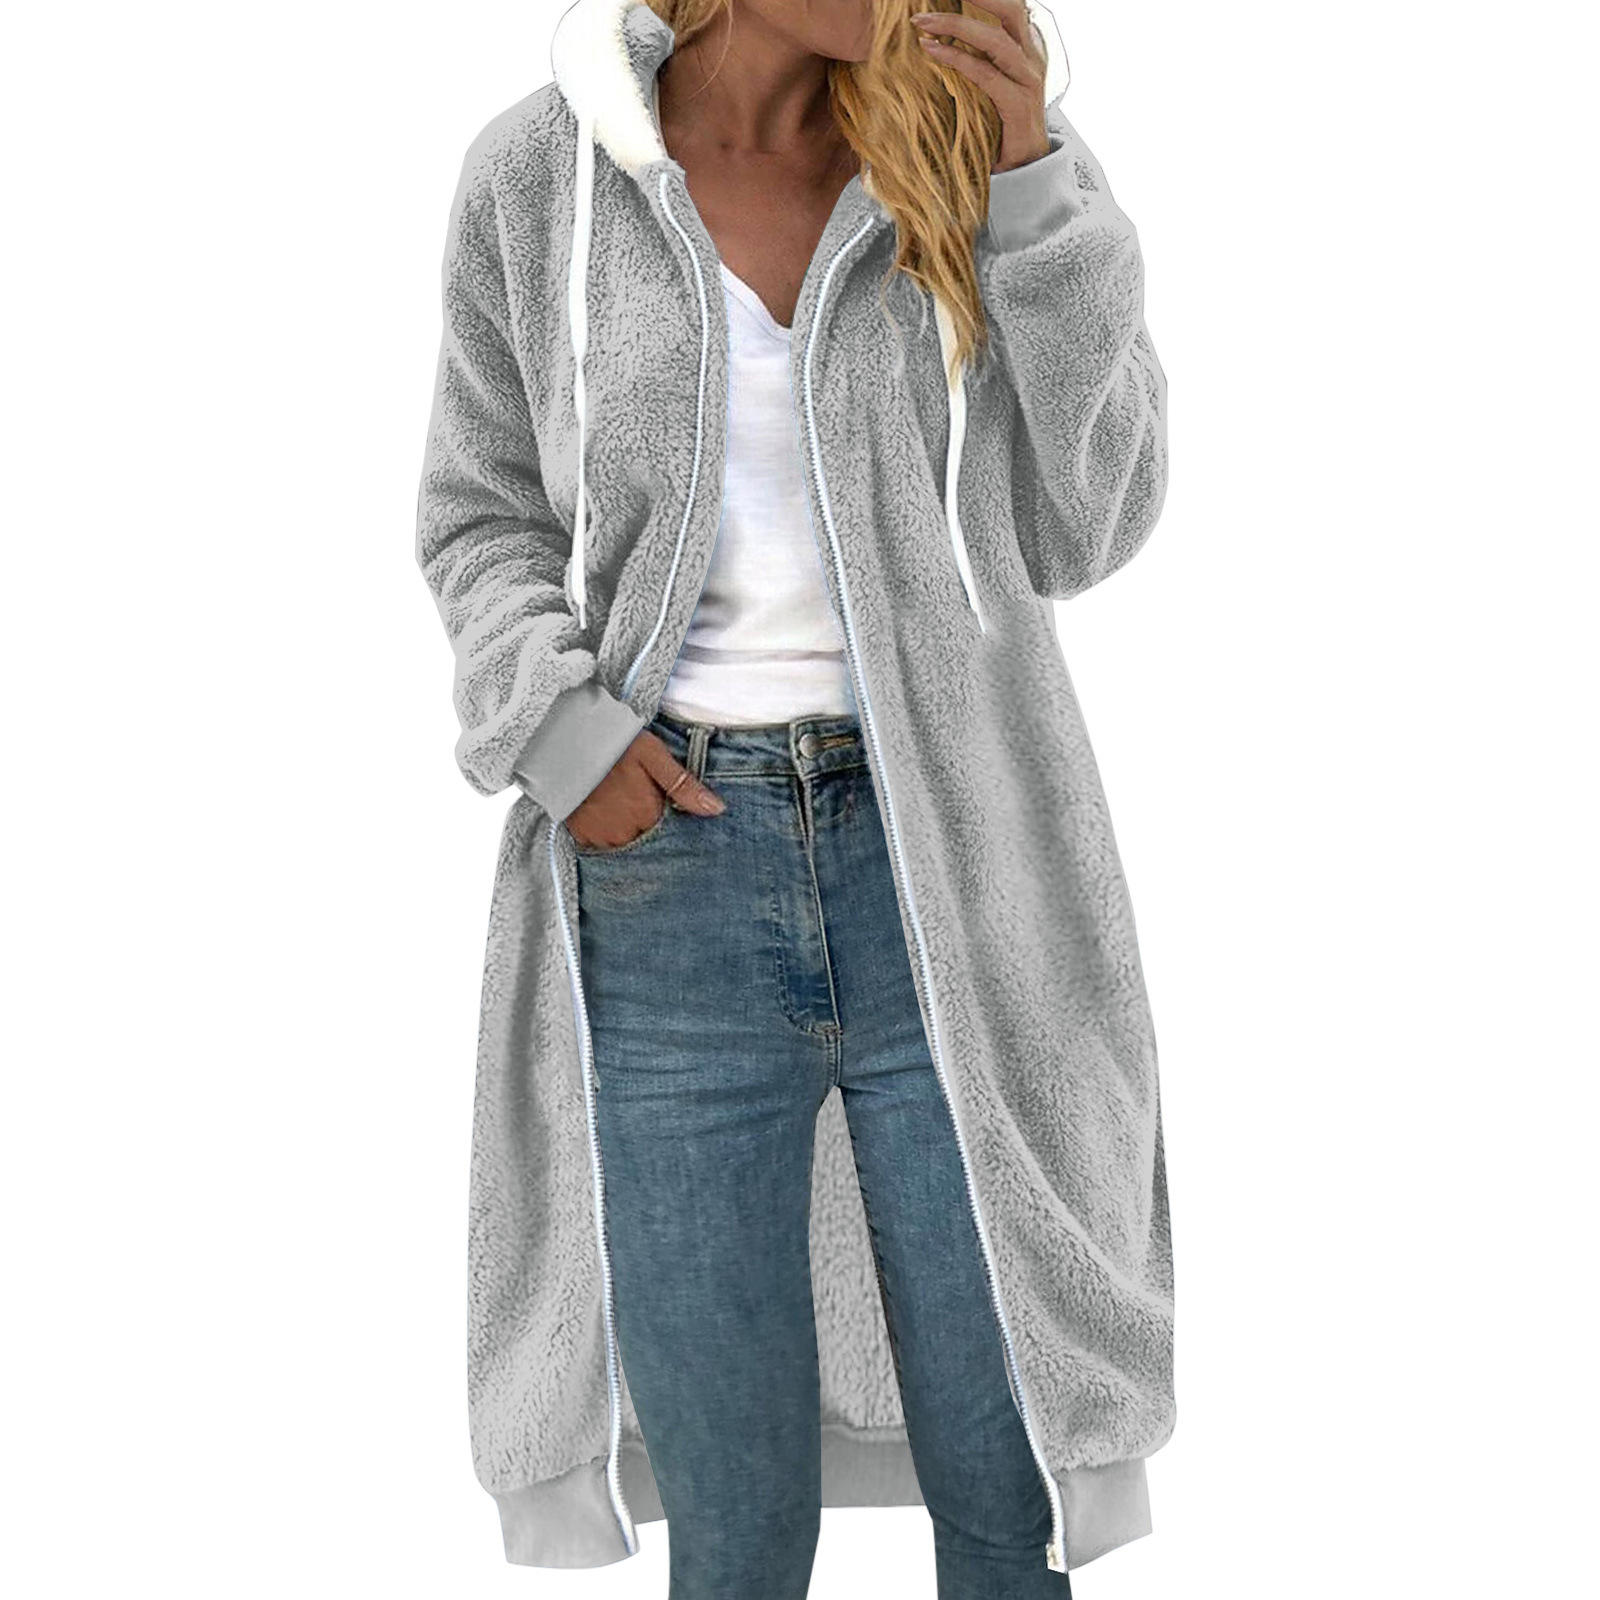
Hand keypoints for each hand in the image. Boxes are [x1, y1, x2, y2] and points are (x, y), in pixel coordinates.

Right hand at [566, 730, 725, 850]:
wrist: (564, 741)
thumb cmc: (613, 743)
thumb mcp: (654, 756)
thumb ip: (684, 786)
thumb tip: (716, 809)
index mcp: (647, 814)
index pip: (667, 830)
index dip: (663, 814)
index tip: (656, 800)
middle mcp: (625, 832)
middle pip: (644, 838)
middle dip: (644, 823)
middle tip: (634, 797)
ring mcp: (600, 836)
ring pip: (623, 843)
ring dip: (625, 830)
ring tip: (618, 803)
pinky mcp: (580, 836)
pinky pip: (599, 845)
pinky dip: (604, 832)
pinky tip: (603, 811)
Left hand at [910, 3, 1051, 172]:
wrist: (1024, 168)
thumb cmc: (1001, 126)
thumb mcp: (990, 84)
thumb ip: (979, 58)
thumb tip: (942, 38)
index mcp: (1027, 47)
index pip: (1012, 7)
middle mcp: (1031, 58)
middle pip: (1010, 10)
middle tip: (932, 1)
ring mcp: (1028, 80)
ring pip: (995, 40)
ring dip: (954, 25)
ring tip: (922, 22)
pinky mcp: (1017, 105)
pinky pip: (985, 74)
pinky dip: (955, 59)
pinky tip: (931, 50)